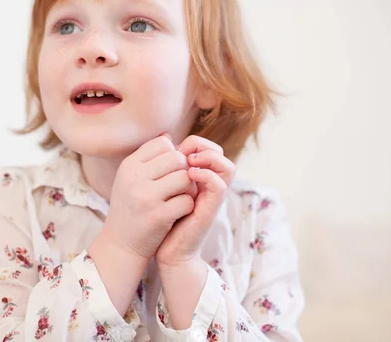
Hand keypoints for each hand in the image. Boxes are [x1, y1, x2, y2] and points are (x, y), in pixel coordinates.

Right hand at [100, 134, 196, 261]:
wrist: (120, 244)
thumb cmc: (130, 208)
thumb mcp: (130, 179)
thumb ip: (148, 158)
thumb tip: (168, 136)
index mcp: (129, 166)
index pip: (163, 144)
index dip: (173, 155)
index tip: (170, 171)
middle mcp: (135, 178)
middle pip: (177, 158)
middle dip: (184, 170)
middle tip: (179, 185)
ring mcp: (146, 197)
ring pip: (185, 178)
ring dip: (188, 188)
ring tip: (180, 197)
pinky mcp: (159, 216)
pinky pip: (187, 201)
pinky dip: (188, 206)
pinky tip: (178, 212)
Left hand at [156, 135, 235, 268]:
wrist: (166, 251)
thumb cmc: (162, 220)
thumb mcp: (162, 188)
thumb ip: (166, 167)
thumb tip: (164, 138)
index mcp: (199, 178)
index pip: (208, 148)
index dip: (194, 142)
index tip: (172, 149)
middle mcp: (210, 186)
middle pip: (220, 154)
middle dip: (203, 146)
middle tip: (184, 152)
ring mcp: (212, 198)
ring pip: (228, 167)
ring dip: (209, 158)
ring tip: (189, 161)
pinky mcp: (211, 210)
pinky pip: (220, 185)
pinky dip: (206, 175)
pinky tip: (189, 176)